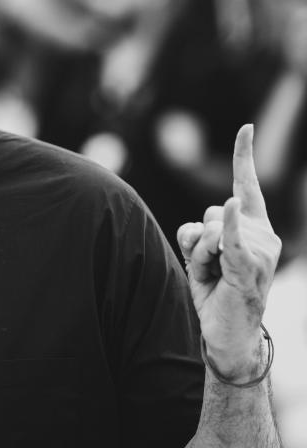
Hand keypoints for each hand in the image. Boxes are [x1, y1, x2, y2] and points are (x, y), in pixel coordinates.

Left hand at [176, 125, 281, 379]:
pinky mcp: (249, 269)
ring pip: (208, 229)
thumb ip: (196, 232)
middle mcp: (263, 235)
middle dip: (196, 241)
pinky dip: (230, 227)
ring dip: (197, 255)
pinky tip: (232, 207)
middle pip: (209, 214)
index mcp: (253, 228)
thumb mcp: (199, 254)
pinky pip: (233, 239)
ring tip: (214, 277)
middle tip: (209, 269)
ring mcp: (260, 252)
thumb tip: (203, 225)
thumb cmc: (214, 290)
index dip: (244, 155)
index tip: (246, 127)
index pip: (248, 185)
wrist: (227, 332)